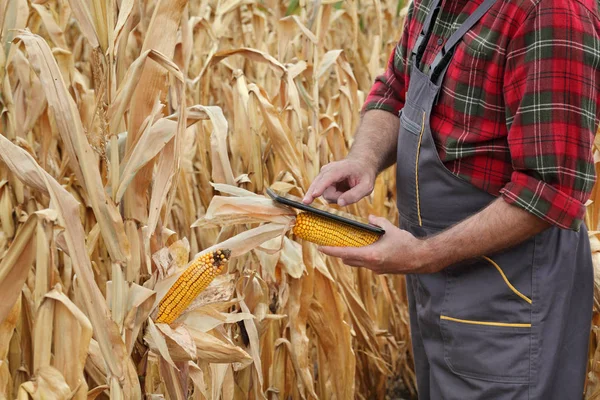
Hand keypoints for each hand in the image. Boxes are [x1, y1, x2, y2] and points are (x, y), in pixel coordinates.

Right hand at [302, 158, 375, 205]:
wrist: (361, 164)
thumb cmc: (364, 174)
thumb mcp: (366, 186)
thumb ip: (355, 195)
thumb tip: (340, 203)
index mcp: (340, 169)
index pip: (327, 178)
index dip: (320, 187)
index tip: (314, 195)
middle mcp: (327, 170)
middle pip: (324, 190)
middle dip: (336, 197)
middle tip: (347, 194)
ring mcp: (323, 175)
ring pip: (325, 194)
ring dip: (336, 197)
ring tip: (348, 190)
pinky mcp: (322, 181)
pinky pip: (326, 194)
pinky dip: (334, 196)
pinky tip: (342, 191)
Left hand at [317, 216, 439, 273]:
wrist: (421, 259)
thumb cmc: (407, 244)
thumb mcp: (391, 229)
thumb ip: (378, 223)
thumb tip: (370, 218)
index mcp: (371, 255)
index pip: (345, 252)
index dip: (331, 250)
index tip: (320, 247)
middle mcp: (371, 265)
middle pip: (347, 259)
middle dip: (338, 253)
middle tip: (329, 244)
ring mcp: (375, 269)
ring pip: (355, 263)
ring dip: (349, 255)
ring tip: (344, 245)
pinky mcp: (380, 270)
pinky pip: (365, 264)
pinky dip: (360, 257)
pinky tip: (363, 249)